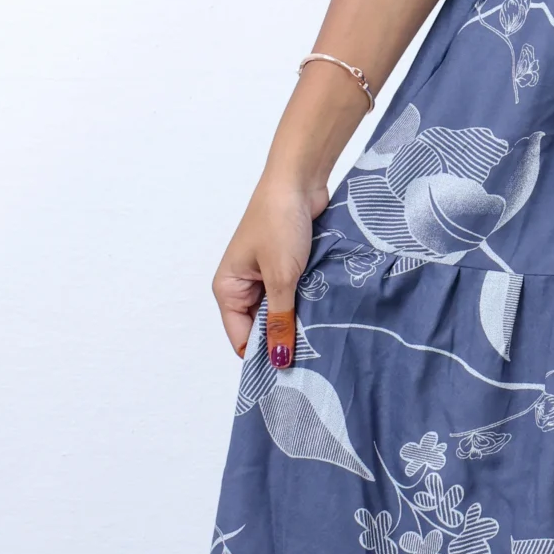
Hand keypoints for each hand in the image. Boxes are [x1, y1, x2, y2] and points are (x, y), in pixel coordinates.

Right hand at [212, 170, 328, 364]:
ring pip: (282, 312)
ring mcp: (266, 276)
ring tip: (322, 336)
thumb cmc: (279, 222)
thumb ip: (281, 320)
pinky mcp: (287, 267)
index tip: (291, 373)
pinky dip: (307, 302)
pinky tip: (326, 313)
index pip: (241, 338)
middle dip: (284, 338)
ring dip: (299, 319)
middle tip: (313, 358)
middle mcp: (243, 286)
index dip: (264, 355)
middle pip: (262, 327)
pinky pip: (295, 295)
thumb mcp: (281, 277)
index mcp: (228, 289)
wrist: (299, 181)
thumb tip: (278, 359)